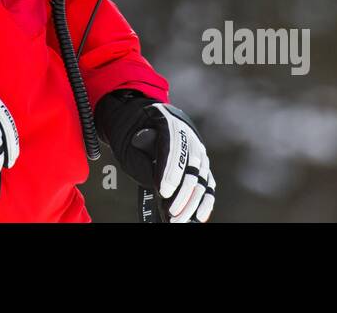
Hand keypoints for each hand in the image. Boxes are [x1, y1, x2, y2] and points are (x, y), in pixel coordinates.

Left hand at [96, 89, 214, 222]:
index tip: (163, 191)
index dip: (170, 169)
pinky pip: (207, 182)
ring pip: (201, 176)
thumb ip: (145, 161)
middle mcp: (186, 133)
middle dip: (182, 191)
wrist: (137, 118)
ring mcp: (196, 147)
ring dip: (192, 200)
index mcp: (166, 119)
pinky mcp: (200, 162)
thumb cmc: (130, 131)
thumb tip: (160, 190)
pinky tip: (199, 216)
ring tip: (180, 218)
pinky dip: (205, 200)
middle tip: (171, 211)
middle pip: (191, 163)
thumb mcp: (130, 142)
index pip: (173, 144)